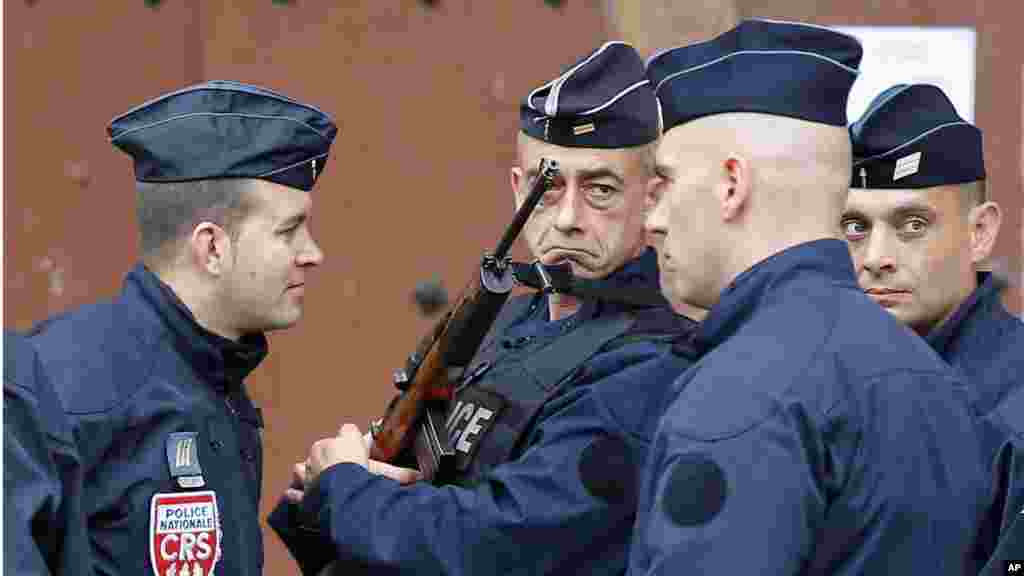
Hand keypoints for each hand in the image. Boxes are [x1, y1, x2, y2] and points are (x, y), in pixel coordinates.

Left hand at [282, 424, 421, 503]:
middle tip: (345, 468)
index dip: (356, 441)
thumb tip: (420, 476)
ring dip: (309, 472)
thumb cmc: (357, 473)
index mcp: (339, 441)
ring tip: (316, 477)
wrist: (338, 492)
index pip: (348, 432)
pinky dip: (295, 493)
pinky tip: (294, 494)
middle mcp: (320, 452)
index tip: (362, 446)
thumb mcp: (381, 468)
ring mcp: (308, 471)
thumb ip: (399, 472)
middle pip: (324, 448)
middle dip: (332, 456)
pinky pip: (294, 490)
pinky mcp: (301, 490)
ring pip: (303, 467)